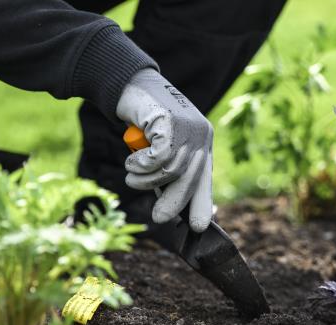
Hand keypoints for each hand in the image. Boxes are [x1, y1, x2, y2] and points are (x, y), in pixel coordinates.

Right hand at [117, 68, 212, 231]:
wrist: (130, 86)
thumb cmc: (145, 121)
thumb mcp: (162, 148)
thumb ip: (170, 172)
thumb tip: (172, 210)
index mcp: (203, 142)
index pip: (205, 178)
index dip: (202, 202)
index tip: (200, 226)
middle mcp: (201, 135)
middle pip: (190, 179)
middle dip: (174, 202)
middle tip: (158, 219)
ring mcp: (188, 127)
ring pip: (170, 171)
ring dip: (146, 180)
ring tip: (131, 175)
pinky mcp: (170, 122)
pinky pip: (157, 158)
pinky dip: (140, 165)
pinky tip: (131, 162)